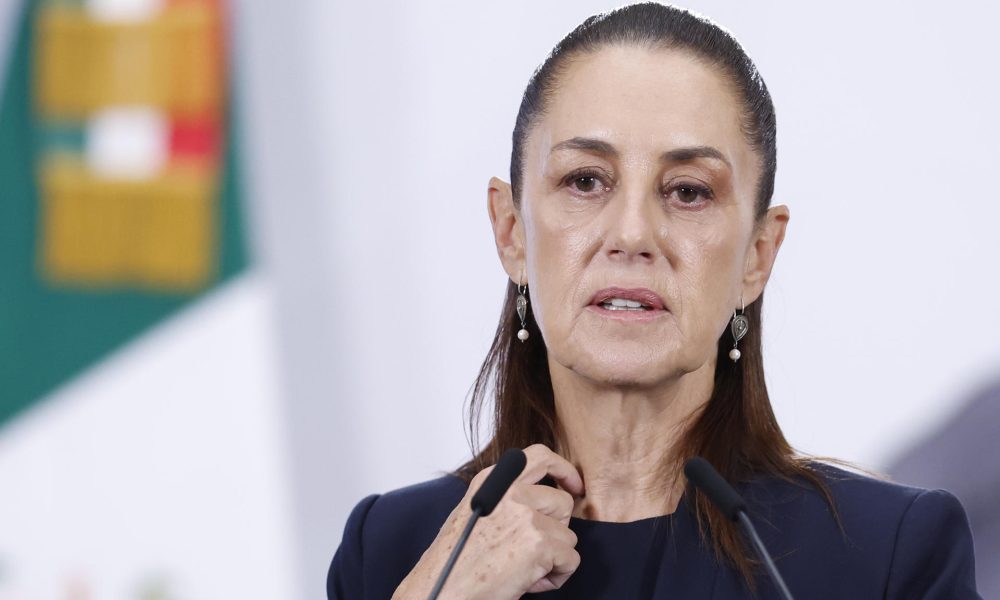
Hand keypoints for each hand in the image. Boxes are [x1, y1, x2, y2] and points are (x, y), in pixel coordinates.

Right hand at [393, 444, 584, 599]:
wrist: (443, 590)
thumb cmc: (455, 562)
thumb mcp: (476, 514)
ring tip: (525, 570)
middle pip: (563, 502)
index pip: (539, 456)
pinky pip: (570, 560)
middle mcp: (511, 492)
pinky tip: (530, 581)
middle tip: (534, 549)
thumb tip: (542, 503)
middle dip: (556, 529)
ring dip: (554, 557)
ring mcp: (526, 516)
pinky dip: (557, 576)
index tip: (573, 484)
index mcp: (494, 482)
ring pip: (568, 535)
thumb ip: (506, 500)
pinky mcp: (539, 543)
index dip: (563, 469)